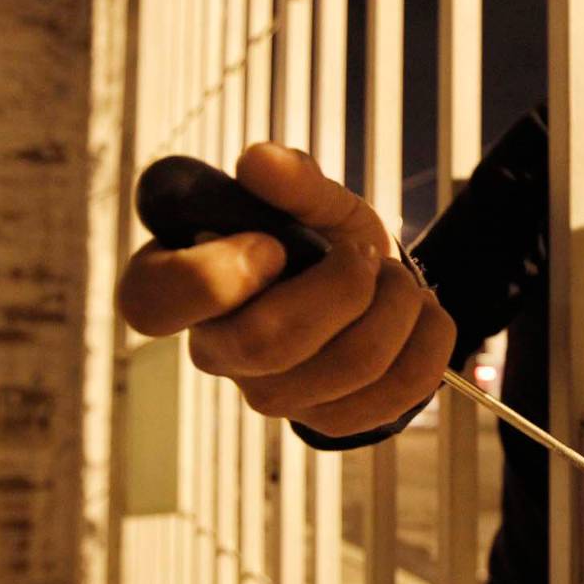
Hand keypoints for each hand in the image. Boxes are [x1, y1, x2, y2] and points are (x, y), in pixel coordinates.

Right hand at [117, 142, 455, 436]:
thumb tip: (259, 161)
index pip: (153, 303)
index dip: (216, 274)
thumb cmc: (321, 245)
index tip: (273, 245)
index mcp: (182, 290)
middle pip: (269, 340)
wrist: (371, 294)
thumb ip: (293, 182)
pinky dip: (430, 335)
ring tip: (396, 281)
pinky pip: (402, 387)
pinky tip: (419, 314)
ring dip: (398, 303)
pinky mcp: (333, 423)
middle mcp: (218, 354)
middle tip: (365, 255)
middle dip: (344, 283)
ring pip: (353, 363)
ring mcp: (275, 399)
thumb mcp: (313, 203)